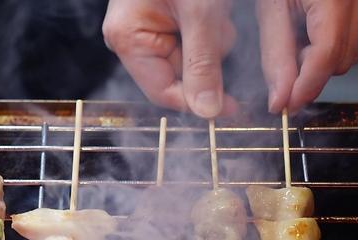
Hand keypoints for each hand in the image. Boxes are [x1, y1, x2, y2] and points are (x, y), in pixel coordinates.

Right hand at [102, 0, 236, 117]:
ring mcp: (148, 29)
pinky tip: (211, 9)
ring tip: (212, 9)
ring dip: (211, 42)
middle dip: (206, 60)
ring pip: (189, 60)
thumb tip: (208, 111)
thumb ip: (203, 64)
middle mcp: (132, 38)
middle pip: (177, 76)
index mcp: (127, 38)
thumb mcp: (200, 12)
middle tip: (217, 28)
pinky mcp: (165, 22)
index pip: (161, 91)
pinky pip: (192, 42)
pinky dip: (209, 30)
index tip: (230, 109)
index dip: (196, 103)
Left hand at [257, 0, 357, 113]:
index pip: (326, 55)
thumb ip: (275, 54)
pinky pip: (356, 40)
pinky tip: (314, 32)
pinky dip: (334, 47)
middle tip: (285, 58)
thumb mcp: (270, 7)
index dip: (304, 87)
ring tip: (299, 38)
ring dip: (324, 60)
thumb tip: (280, 99)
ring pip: (353, 53)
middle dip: (311, 71)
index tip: (283, 107)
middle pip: (343, 59)